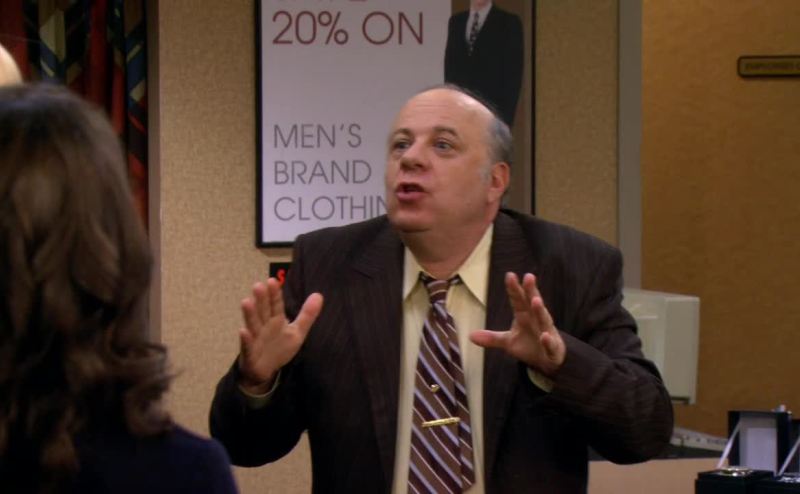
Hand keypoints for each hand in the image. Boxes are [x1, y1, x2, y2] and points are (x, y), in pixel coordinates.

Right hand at [237, 278, 323, 393]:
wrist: (264, 370)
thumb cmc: (279, 347)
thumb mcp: (297, 332)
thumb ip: (307, 314)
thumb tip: (318, 294)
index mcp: (276, 320)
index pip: (276, 305)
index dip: (275, 294)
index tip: (272, 281)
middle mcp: (264, 326)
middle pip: (263, 311)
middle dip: (261, 299)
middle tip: (258, 285)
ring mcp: (255, 338)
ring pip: (253, 324)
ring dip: (250, 314)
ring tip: (246, 301)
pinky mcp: (250, 352)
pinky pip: (247, 345)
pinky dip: (245, 339)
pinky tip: (242, 331)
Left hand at [470, 272, 564, 376]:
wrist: (548, 360)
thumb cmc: (528, 344)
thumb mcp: (507, 342)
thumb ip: (491, 338)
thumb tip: (470, 336)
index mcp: (524, 315)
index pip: (518, 300)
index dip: (514, 288)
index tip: (510, 275)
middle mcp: (536, 320)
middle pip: (532, 303)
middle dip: (531, 290)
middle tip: (529, 277)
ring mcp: (546, 332)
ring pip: (544, 319)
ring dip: (540, 310)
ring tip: (535, 301)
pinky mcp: (553, 347)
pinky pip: (550, 344)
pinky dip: (548, 340)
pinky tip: (545, 336)